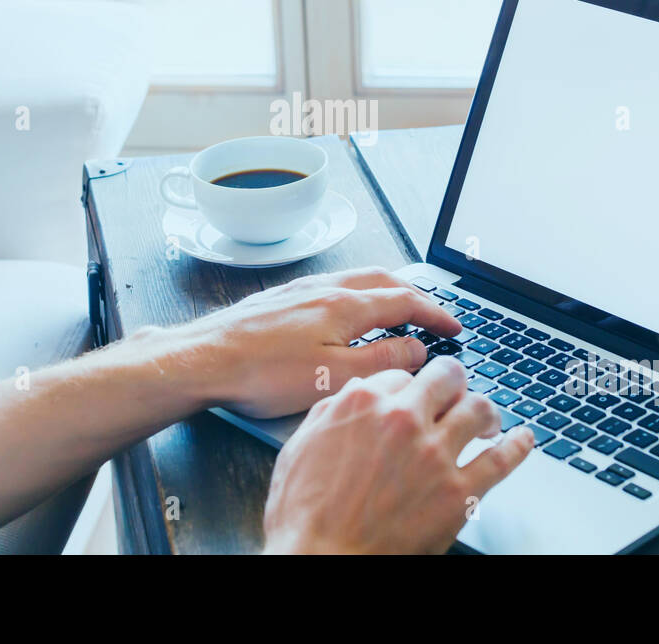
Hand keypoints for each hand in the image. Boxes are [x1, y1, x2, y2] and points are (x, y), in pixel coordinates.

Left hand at [185, 266, 462, 418]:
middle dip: (415, 295)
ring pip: (356, 280)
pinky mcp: (280, 299)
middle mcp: (324, 287)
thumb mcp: (332, 377)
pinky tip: (347, 314)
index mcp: (344, 305)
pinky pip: (332, 287)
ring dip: (385, 292)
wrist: (203, 359)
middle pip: (383, 280)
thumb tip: (417, 349)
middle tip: (433, 315)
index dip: (435, 314)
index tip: (454, 327)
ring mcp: (300, 289)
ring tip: (398, 310)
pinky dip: (356, 295)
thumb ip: (382, 362)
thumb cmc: (261, 373)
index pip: (405, 301)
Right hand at [261, 356, 533, 553]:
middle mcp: (402, 419)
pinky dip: (518, 446)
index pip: (400, 374)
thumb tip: (352, 398)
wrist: (323, 560)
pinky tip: (523, 440)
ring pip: (478, 409)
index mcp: (362, 403)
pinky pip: (502, 460)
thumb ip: (331, 414)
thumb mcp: (300, 447)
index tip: (414, 397)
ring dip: (486, 411)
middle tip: (455, 393)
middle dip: (453, 383)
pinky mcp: (458, 493)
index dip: (409, 386)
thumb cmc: (305, 515)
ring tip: (488, 420)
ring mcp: (434, 454)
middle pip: (446, 377)